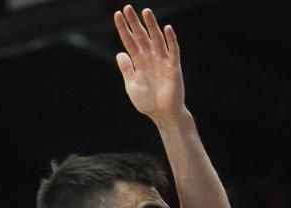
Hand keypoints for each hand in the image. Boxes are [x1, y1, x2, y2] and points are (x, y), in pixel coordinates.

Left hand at [114, 5, 185, 122]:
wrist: (162, 115)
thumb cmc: (148, 102)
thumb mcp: (132, 86)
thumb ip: (126, 70)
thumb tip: (119, 53)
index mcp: (139, 62)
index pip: (130, 41)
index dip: (124, 29)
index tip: (117, 15)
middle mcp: (150, 58)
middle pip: (141, 36)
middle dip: (135, 23)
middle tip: (127, 7)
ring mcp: (162, 61)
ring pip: (156, 39)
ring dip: (151, 26)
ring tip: (145, 12)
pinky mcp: (173, 67)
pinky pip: (173, 51)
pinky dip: (170, 40)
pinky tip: (167, 29)